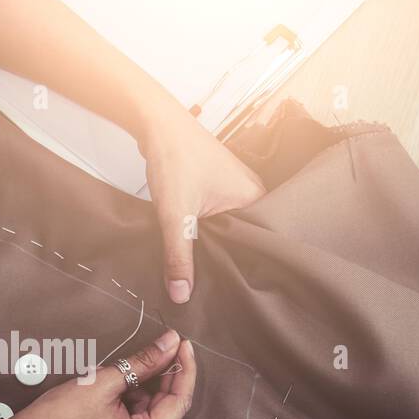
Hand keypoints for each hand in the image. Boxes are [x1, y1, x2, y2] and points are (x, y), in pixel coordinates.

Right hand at [15, 330, 195, 418]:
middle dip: (164, 377)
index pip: (178, 402)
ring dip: (145, 390)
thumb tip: (170, 344)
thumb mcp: (105, 381)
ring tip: (117, 376)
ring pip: (153, 414)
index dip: (184, 370)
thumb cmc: (58, 417)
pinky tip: (116, 391)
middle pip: (167, 409)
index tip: (183, 344)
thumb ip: (144, 362)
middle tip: (162, 347)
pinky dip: (134, 403)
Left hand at [140, 104, 264, 302]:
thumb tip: (181, 295)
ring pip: (232, 228)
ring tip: (210, 271)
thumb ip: (179, 255)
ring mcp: (239, 188)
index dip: (246, 268)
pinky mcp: (222, 186)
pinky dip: (211, 230)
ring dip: (219, 245)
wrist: (157, 123)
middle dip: (231, 260)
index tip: (235, 290)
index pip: (261, 245)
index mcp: (256, 198)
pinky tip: (200, 245)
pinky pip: (222, 217)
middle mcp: (254, 192)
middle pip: (246, 238)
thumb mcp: (175, 214)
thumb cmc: (174, 158)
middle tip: (219, 287)